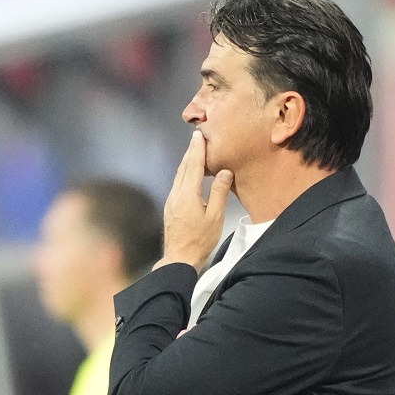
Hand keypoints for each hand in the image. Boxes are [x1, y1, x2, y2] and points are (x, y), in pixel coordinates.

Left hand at [154, 130, 232, 271]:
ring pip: (179, 175)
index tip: (199, 135)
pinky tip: (189, 174)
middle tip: (197, 138)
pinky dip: (184, 173)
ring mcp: (171, 200)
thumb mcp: (215, 217)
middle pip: (183, 167)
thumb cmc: (200, 240)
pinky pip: (177, 184)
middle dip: (190, 152)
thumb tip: (224, 172)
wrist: (179, 258)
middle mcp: (176, 194)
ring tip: (194, 152)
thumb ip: (218, 192)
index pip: (193, 166)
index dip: (197, 149)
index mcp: (187, 194)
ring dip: (186, 162)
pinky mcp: (170, 207)